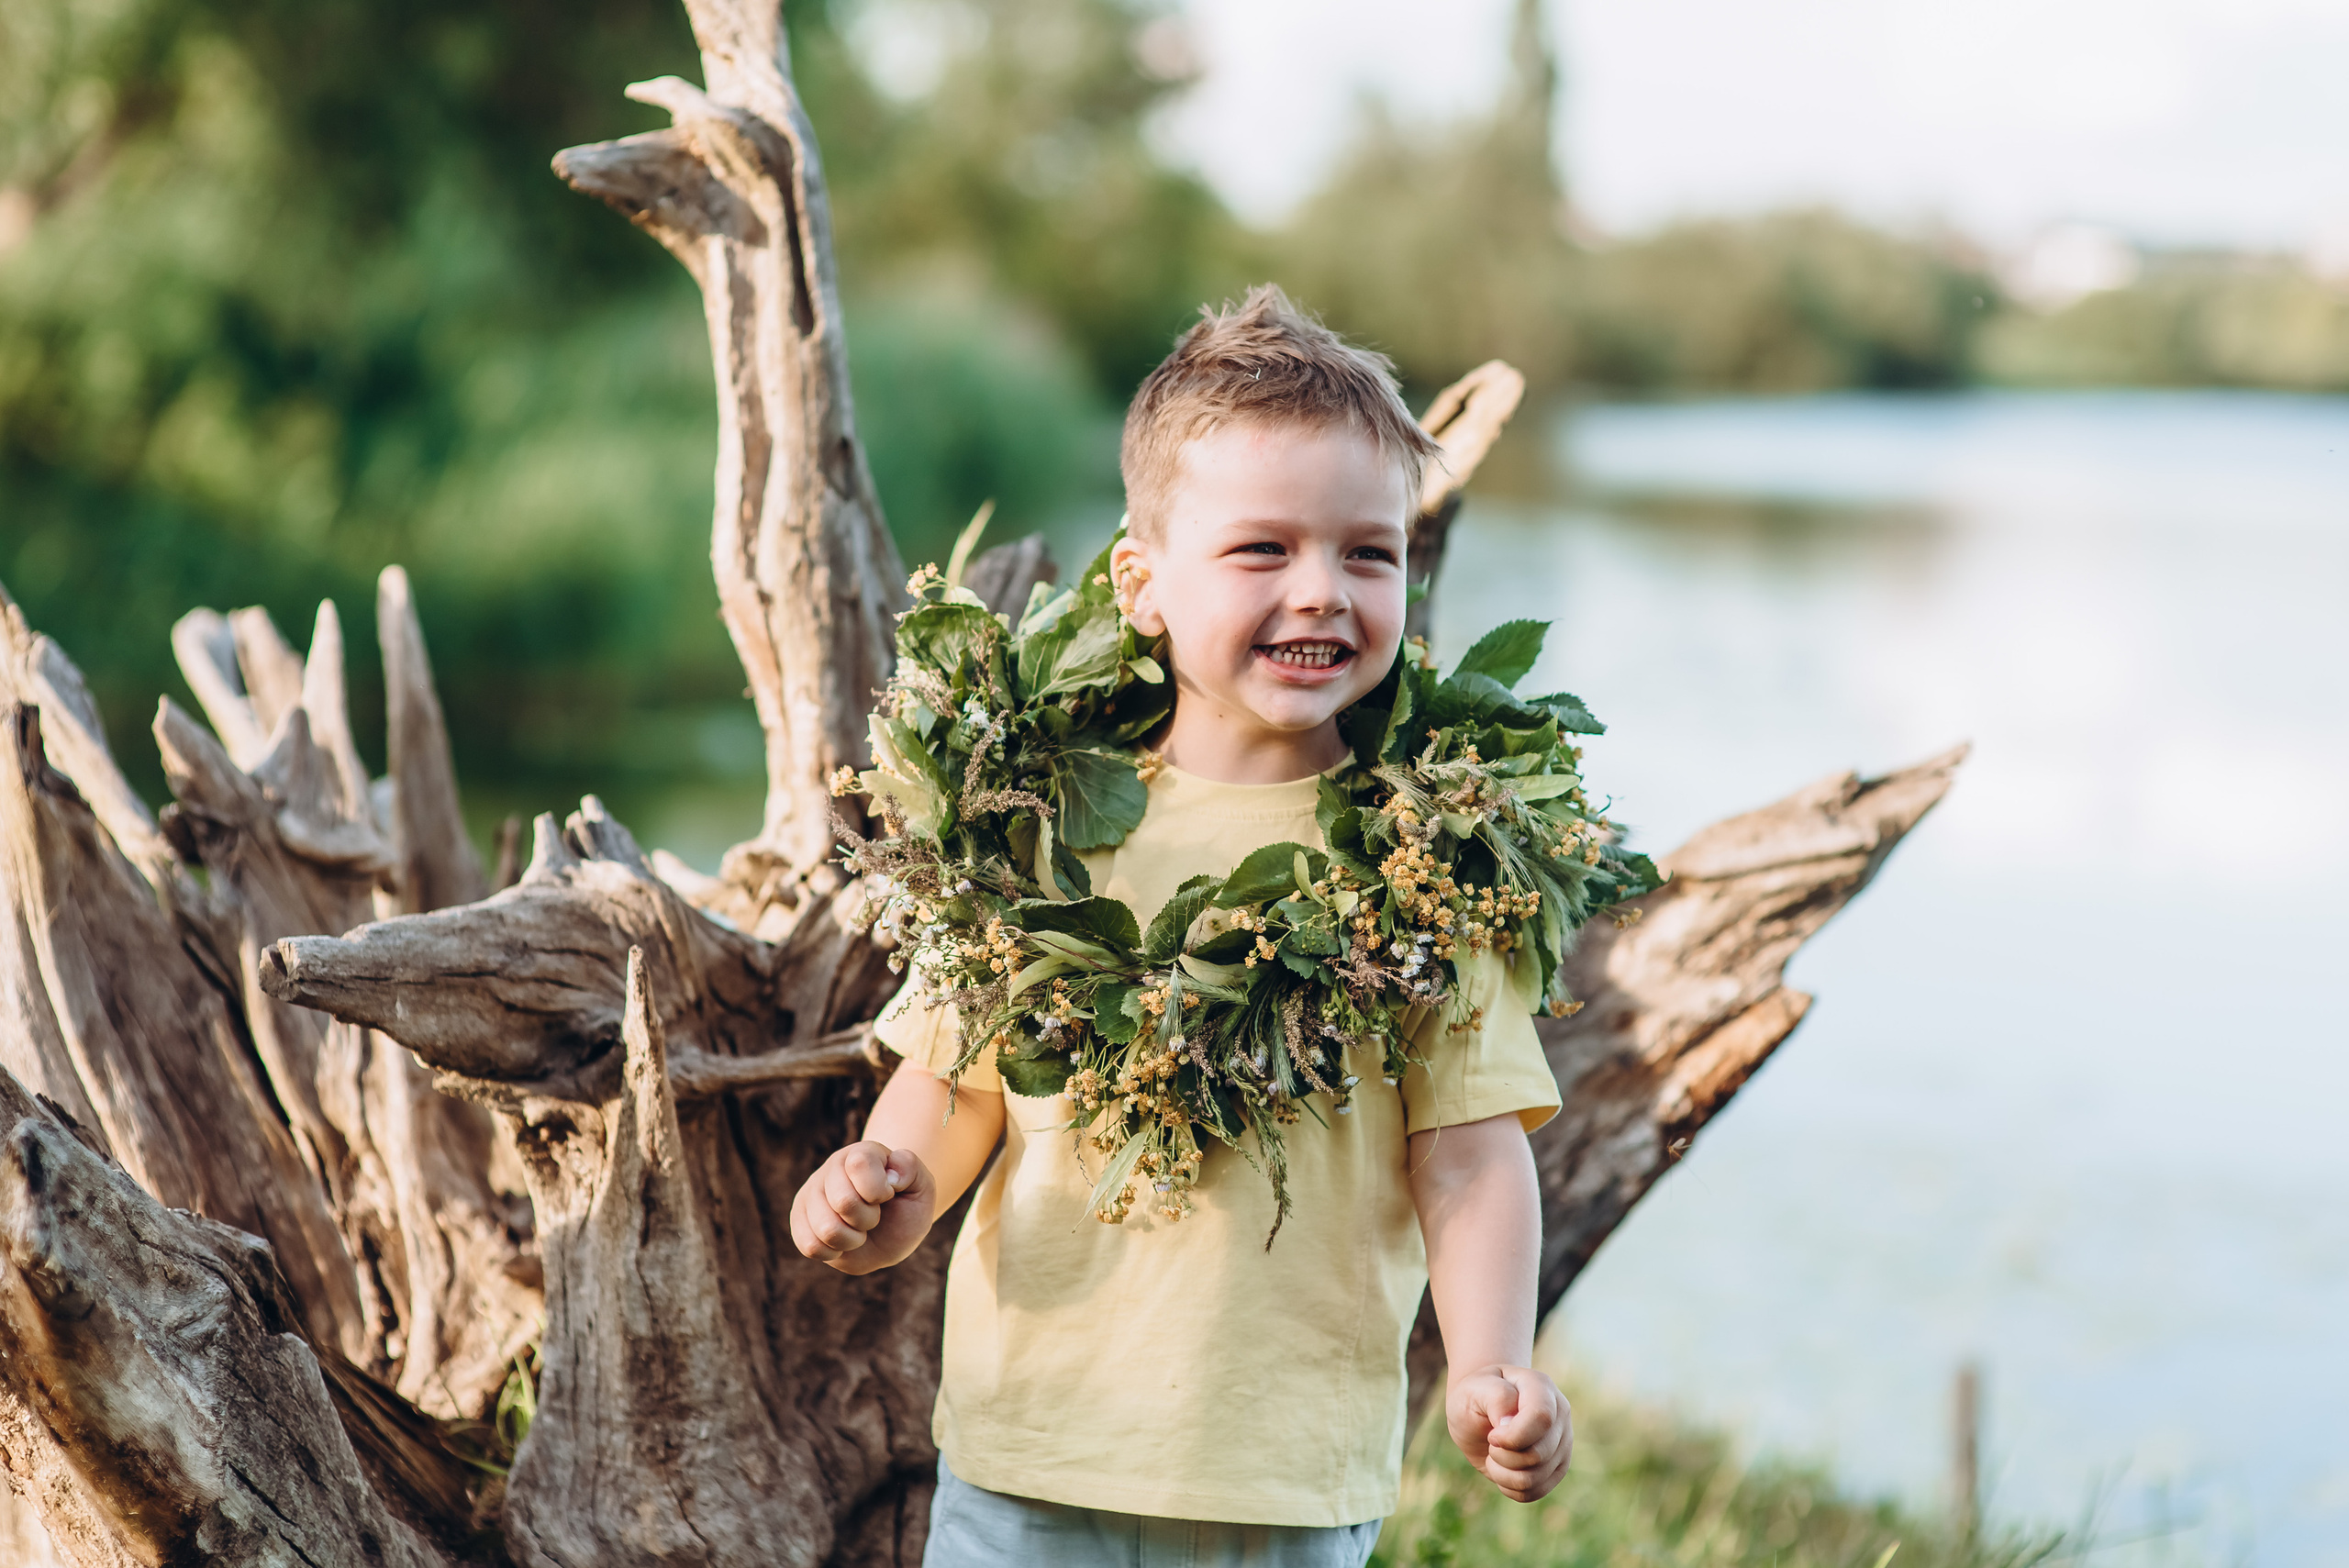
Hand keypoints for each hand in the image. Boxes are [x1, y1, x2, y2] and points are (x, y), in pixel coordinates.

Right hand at [789, 1140, 934, 1274]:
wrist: (891, 1231)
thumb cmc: (905, 1205)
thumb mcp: (921, 1187)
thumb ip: (911, 1169)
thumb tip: (891, 1174)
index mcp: (861, 1153)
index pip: (859, 1164)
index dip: (879, 1190)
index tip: (888, 1194)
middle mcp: (831, 1168)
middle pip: (843, 1201)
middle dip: (868, 1219)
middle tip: (874, 1216)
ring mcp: (811, 1194)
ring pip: (826, 1228)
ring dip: (852, 1239)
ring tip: (859, 1230)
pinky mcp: (799, 1221)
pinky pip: (810, 1246)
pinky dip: (833, 1252)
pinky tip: (843, 1242)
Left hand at [1447, 1365, 1571, 1502]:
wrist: (1479, 1411)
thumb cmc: (1475, 1397)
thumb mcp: (1473, 1389)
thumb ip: (1496, 1398)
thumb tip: (1510, 1423)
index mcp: (1541, 1387)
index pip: (1541, 1418)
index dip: (1513, 1436)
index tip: (1492, 1434)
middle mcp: (1560, 1414)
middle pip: (1538, 1454)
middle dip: (1502, 1454)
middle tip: (1490, 1440)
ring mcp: (1563, 1442)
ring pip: (1536, 1478)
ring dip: (1503, 1472)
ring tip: (1495, 1453)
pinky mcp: (1558, 1468)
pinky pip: (1535, 1491)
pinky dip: (1509, 1486)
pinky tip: (1503, 1467)